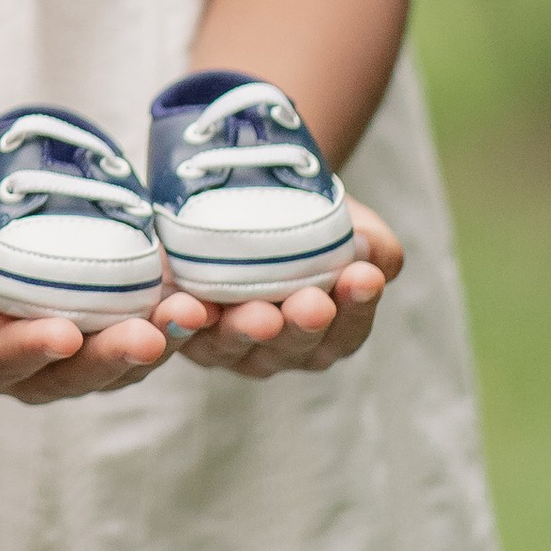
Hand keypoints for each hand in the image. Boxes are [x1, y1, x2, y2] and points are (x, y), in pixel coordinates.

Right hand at [0, 209, 210, 404]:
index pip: (4, 358)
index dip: (32, 348)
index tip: (64, 334)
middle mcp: (28, 373)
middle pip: (76, 374)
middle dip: (115, 355)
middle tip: (150, 335)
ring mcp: (72, 362)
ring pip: (120, 365)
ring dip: (161, 342)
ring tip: (194, 315)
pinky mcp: (107, 339)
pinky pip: (145, 339)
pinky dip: (176, 325)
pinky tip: (211, 303)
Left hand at [170, 203, 401, 373]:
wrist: (240, 200)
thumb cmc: (306, 220)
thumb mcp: (348, 225)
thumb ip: (372, 246)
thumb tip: (367, 254)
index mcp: (328, 335)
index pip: (348, 330)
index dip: (357, 307)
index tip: (365, 277)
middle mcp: (279, 351)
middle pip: (293, 347)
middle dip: (302, 325)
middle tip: (312, 303)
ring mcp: (228, 346)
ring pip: (234, 346)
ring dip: (243, 330)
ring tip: (256, 312)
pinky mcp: (183, 331)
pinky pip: (179, 333)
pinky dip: (181, 322)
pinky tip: (187, 307)